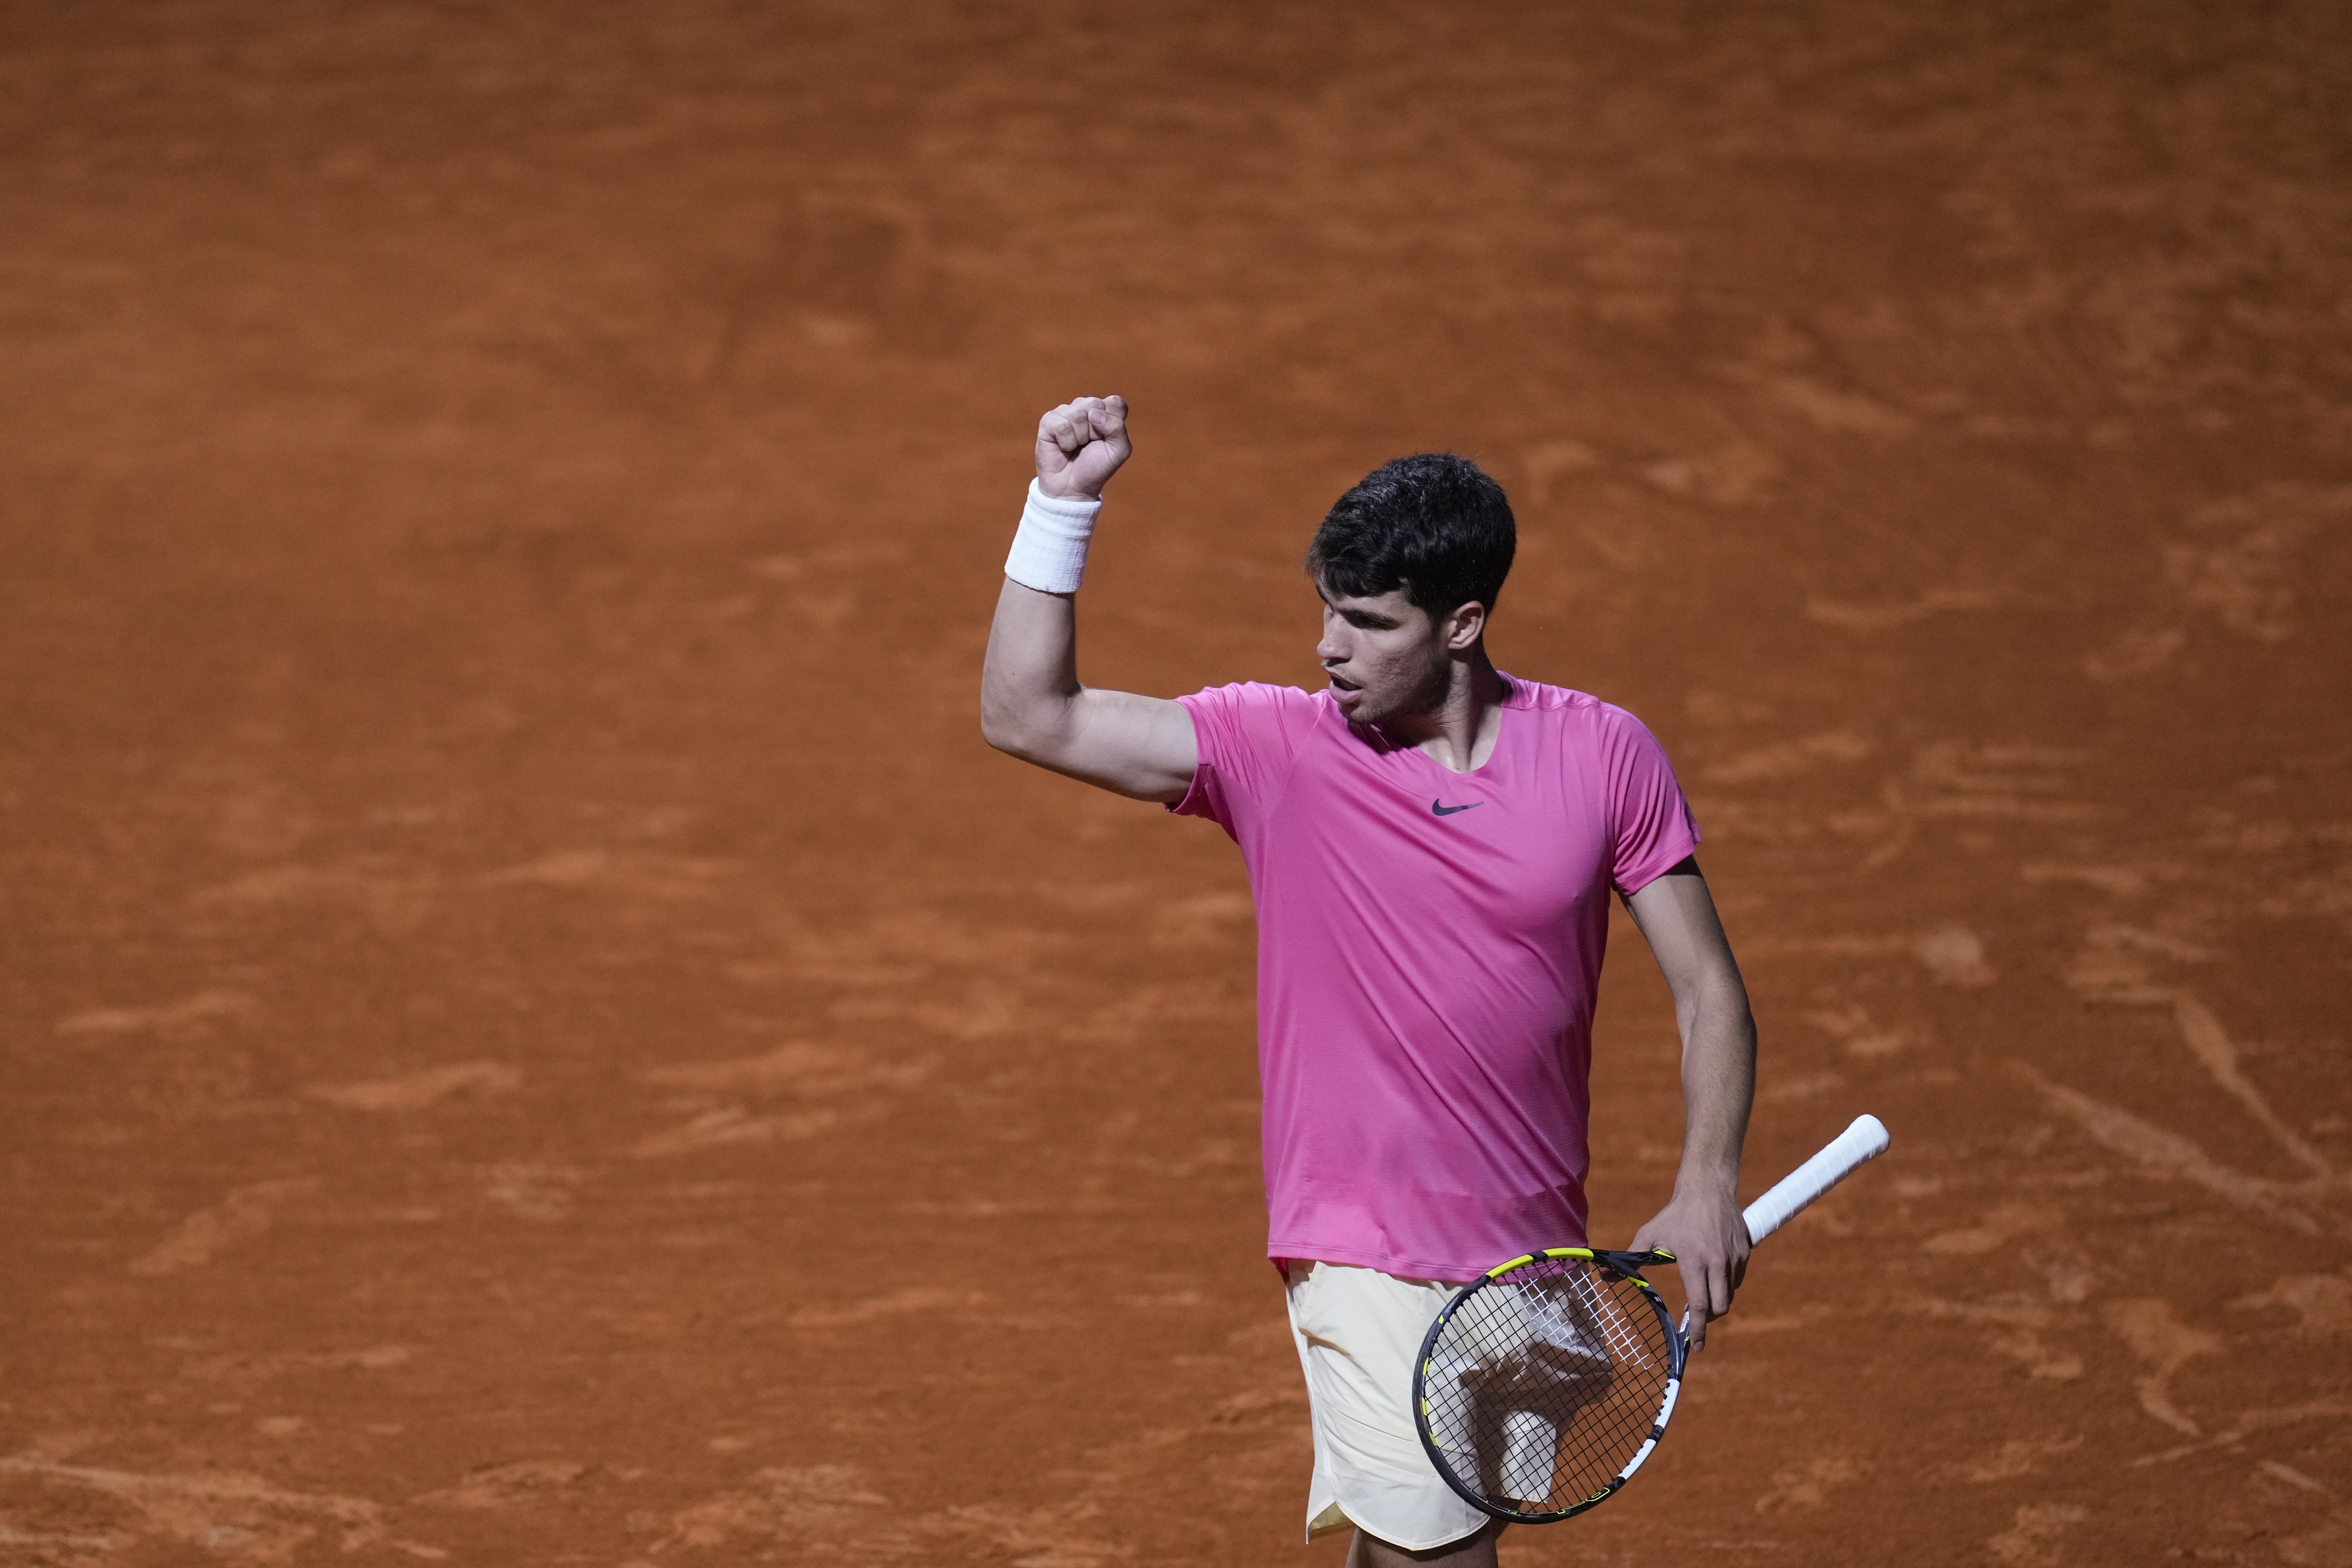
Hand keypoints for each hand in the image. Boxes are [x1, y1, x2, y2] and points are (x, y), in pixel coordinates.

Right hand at [1035, 395, 1131, 500]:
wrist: (1073, 487)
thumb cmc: (1096, 467)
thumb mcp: (1119, 451)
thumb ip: (1117, 427)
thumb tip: (1094, 413)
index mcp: (1104, 412)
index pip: (1115, 402)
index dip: (1113, 422)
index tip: (1106, 438)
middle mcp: (1085, 408)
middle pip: (1095, 404)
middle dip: (1095, 430)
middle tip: (1090, 444)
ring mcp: (1065, 412)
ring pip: (1078, 414)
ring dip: (1080, 437)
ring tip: (1076, 447)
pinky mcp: (1048, 422)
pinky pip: (1062, 425)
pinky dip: (1066, 442)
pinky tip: (1064, 447)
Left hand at [1632, 1185, 1749, 1351]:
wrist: (1708, 1188)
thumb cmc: (1676, 1214)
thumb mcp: (1650, 1234)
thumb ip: (1630, 1257)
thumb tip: (1605, 1276)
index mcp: (1695, 1262)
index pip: (1700, 1305)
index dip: (1698, 1329)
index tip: (1696, 1346)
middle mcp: (1718, 1263)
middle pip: (1720, 1307)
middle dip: (1709, 1319)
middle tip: (1697, 1317)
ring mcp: (1734, 1258)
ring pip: (1730, 1294)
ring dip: (1717, 1300)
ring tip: (1702, 1291)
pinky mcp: (1745, 1252)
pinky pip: (1737, 1280)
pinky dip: (1727, 1284)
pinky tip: (1713, 1274)